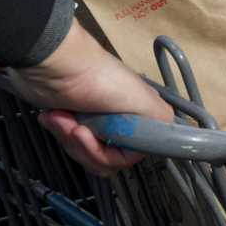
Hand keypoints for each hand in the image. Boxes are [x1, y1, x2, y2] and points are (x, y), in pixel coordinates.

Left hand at [9, 20, 173, 176]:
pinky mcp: (69, 122)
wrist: (57, 65)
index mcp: (140, 119)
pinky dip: (58, 130)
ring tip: (62, 117)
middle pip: (107, 160)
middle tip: (77, 129)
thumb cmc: (102, 81)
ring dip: (70, 138)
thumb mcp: (144, 100)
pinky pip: (66, 143)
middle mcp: (119, 124)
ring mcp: (93, 124)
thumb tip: (172, 139)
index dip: (115, 155)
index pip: (133, 155)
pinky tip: (53, 115)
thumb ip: (162, 122)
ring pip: (84, 154)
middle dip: (88, 148)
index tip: (102, 139)